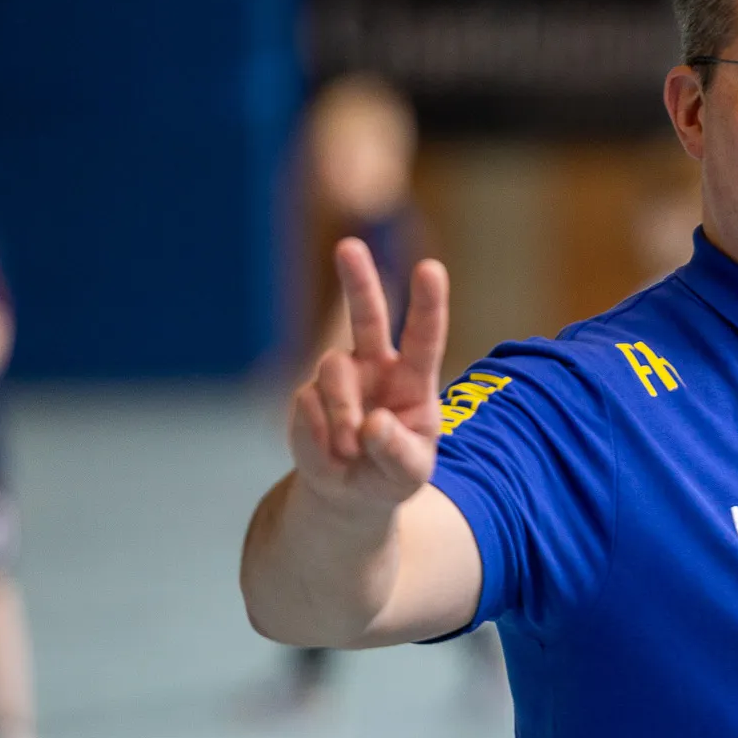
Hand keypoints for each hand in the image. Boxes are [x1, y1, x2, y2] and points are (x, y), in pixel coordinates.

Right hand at [289, 239, 449, 512]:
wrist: (350, 491)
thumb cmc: (391, 473)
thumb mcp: (409, 473)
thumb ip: (398, 452)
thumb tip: (371, 424)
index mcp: (414, 376)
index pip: (425, 335)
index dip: (428, 303)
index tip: (430, 269)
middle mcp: (375, 365)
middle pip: (367, 316)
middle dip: (357, 281)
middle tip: (349, 245)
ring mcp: (338, 377)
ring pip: (332, 372)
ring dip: (342, 415)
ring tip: (350, 450)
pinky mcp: (307, 396)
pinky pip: (308, 407)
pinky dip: (320, 439)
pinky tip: (332, 455)